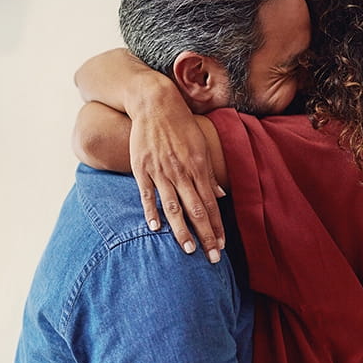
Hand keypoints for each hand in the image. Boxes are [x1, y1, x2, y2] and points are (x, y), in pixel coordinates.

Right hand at [129, 89, 225, 262]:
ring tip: (189, 250)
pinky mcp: (142, 168)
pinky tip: (155, 228)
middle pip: (196, 210)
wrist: (154, 103)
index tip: (221, 246)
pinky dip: (151, 211)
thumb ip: (208, 172)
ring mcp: (161, 171)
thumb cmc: (180, 125)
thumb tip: (220, 194)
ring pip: (174, 207)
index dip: (217, 227)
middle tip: (212, 259)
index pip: (211, 204)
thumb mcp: (200, 145)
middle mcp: (182, 172)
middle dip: (206, 236)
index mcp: (198, 167)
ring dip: (182, 230)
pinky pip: (148, 194)